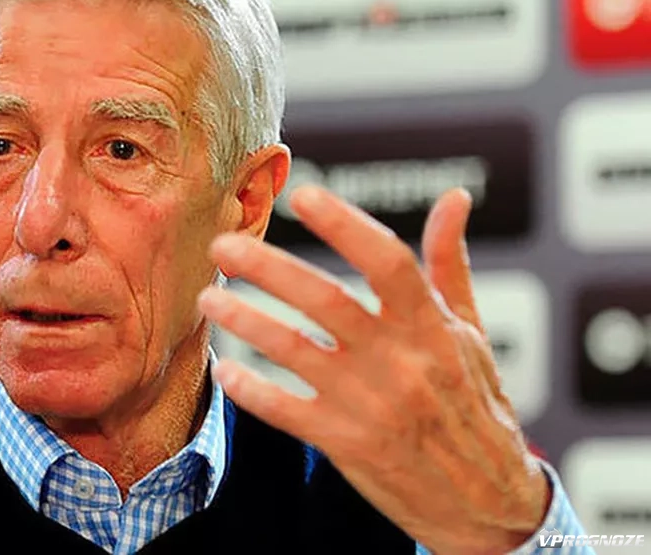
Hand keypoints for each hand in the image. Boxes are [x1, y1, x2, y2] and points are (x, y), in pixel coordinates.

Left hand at [198, 185, 549, 554]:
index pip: (388, 262)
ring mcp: (372, 405)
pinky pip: (288, 412)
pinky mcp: (349, 444)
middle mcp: (401, 362)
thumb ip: (450, 264)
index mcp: (432, 327)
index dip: (345, 225)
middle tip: (224, 246)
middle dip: (268, 269)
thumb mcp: (470, 333)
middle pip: (326, 301)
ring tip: (208, 298)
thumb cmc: (476, 407)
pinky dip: (253, 390)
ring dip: (246, 321)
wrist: (490, 501)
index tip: (303, 195)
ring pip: (295, 352)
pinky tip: (225, 369)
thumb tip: (454, 199)